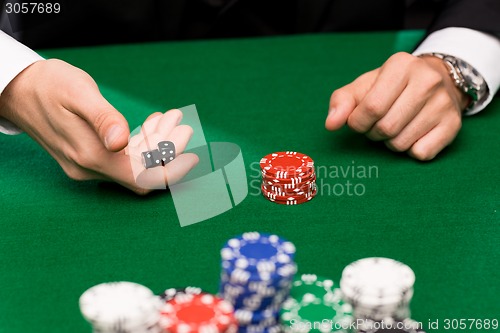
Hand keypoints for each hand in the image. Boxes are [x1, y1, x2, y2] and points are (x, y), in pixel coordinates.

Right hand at [0, 59, 197, 193]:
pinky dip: (142, 142)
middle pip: (142, 172)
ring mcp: (88, 164)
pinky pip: (123, 157)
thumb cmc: (48, 85)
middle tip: (182, 124)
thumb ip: (103, 119)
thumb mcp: (78, 93)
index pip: (142, 177)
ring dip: (157, 144)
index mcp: (91, 156)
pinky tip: (153, 123)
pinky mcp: (88, 155)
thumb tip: (122, 141)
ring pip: (134, 164)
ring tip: (172, 117)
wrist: (17, 90)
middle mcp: (90, 168)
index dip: (171, 171)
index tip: (193, 156)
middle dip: (168, 152)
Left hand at [325, 52, 469, 160]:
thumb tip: (330, 125)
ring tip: (395, 128)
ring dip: (390, 143)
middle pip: (386, 128)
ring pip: (401, 143)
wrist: (436, 82)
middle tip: (377, 125)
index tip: (359, 121)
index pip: (371, 108)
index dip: (358, 122)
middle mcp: (427, 81)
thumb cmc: (391, 87)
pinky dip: (410, 150)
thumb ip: (341, 102)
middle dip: (373, 133)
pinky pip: (421, 153)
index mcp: (401, 65)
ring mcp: (443, 103)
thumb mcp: (364, 87)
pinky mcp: (453, 125)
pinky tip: (413, 134)